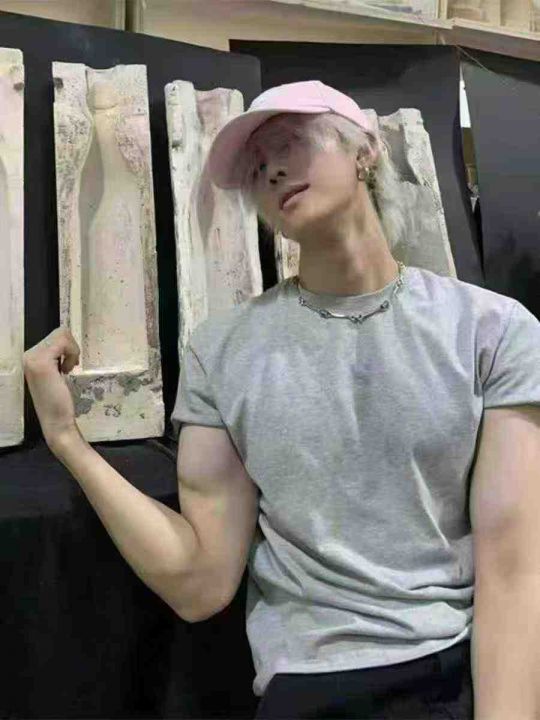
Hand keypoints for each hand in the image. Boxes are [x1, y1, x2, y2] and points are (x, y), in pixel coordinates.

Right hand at [23, 326, 80, 447]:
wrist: (56, 421)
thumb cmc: (59, 401)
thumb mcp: (55, 374)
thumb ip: (56, 357)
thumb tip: (66, 338)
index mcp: (29, 358)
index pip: (54, 336)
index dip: (67, 348)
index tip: (66, 366)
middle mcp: (27, 355)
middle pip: (59, 332)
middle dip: (70, 348)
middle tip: (68, 368)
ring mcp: (32, 358)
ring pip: (62, 334)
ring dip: (72, 351)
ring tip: (67, 369)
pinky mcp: (42, 362)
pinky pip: (63, 342)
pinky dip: (72, 353)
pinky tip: (66, 370)